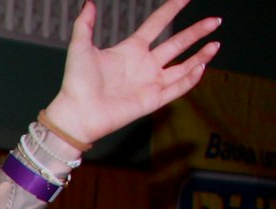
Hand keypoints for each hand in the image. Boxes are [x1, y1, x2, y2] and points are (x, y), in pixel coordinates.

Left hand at [43, 0, 219, 147]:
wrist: (77, 113)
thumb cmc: (76, 82)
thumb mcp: (80, 48)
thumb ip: (85, 24)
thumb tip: (89, 3)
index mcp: (130, 50)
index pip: (157, 25)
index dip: (171, 10)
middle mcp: (144, 65)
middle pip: (177, 44)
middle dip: (196, 32)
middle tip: (215, 20)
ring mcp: (150, 83)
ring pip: (182, 66)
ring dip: (200, 56)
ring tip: (216, 44)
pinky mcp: (153, 100)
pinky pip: (177, 88)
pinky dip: (191, 78)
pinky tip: (202, 66)